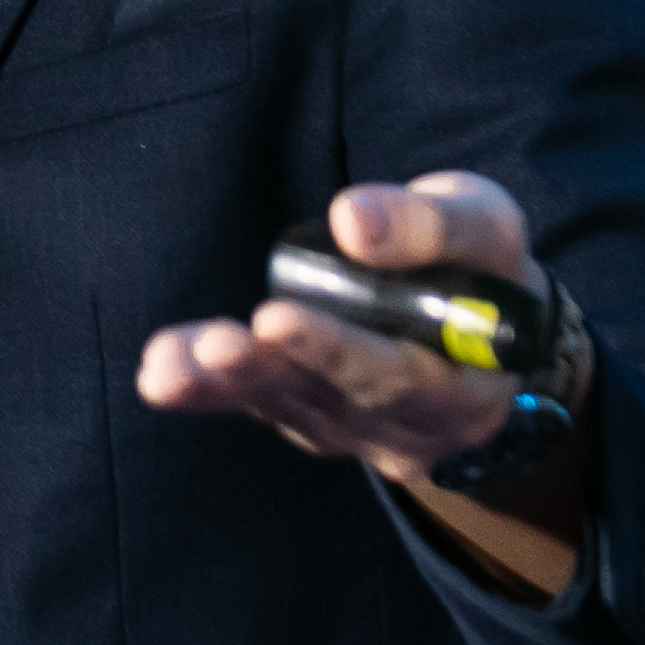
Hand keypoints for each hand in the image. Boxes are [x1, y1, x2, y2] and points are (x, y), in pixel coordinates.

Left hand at [137, 173, 589, 593]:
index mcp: (462, 386)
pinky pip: (254, 404)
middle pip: (330, 398)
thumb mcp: (486, 233)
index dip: (337, 349)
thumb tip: (352, 219)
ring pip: (282, 404)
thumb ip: (432, 227)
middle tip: (216, 346)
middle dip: (268, 369)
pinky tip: (156, 374)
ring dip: (220, 384)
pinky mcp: (305, 412)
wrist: (489, 336)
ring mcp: (349, 425)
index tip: (277, 316)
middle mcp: (403, 423)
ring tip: (165, 367)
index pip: (399, 376)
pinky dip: (204, 390)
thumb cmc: (484, 271)